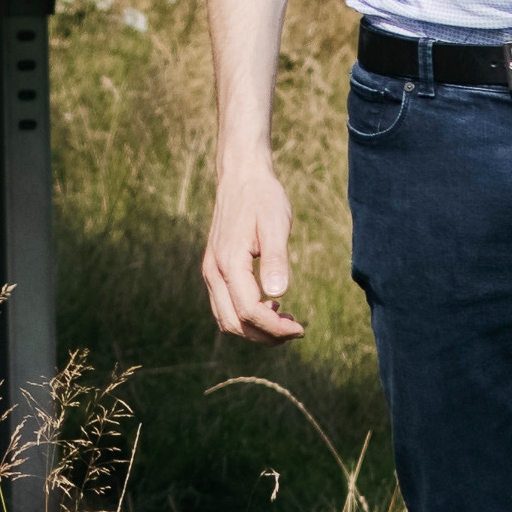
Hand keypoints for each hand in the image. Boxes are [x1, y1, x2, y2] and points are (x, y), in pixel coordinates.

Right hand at [205, 152, 306, 342]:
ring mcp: (210, 271)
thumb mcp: (275, 224)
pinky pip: (224, 306)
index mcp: (228, 263)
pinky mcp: (213, 269)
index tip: (301, 328)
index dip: (275, 328)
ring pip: (226, 319)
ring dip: (254, 329)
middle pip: (234, 323)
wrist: (241, 176)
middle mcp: (213, 271)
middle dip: (265, 336)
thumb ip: (276, 259)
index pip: (249, 312)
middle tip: (295, 330)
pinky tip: (270, 305)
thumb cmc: (262, 197)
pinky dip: (245, 316)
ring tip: (284, 320)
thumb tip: (278, 294)